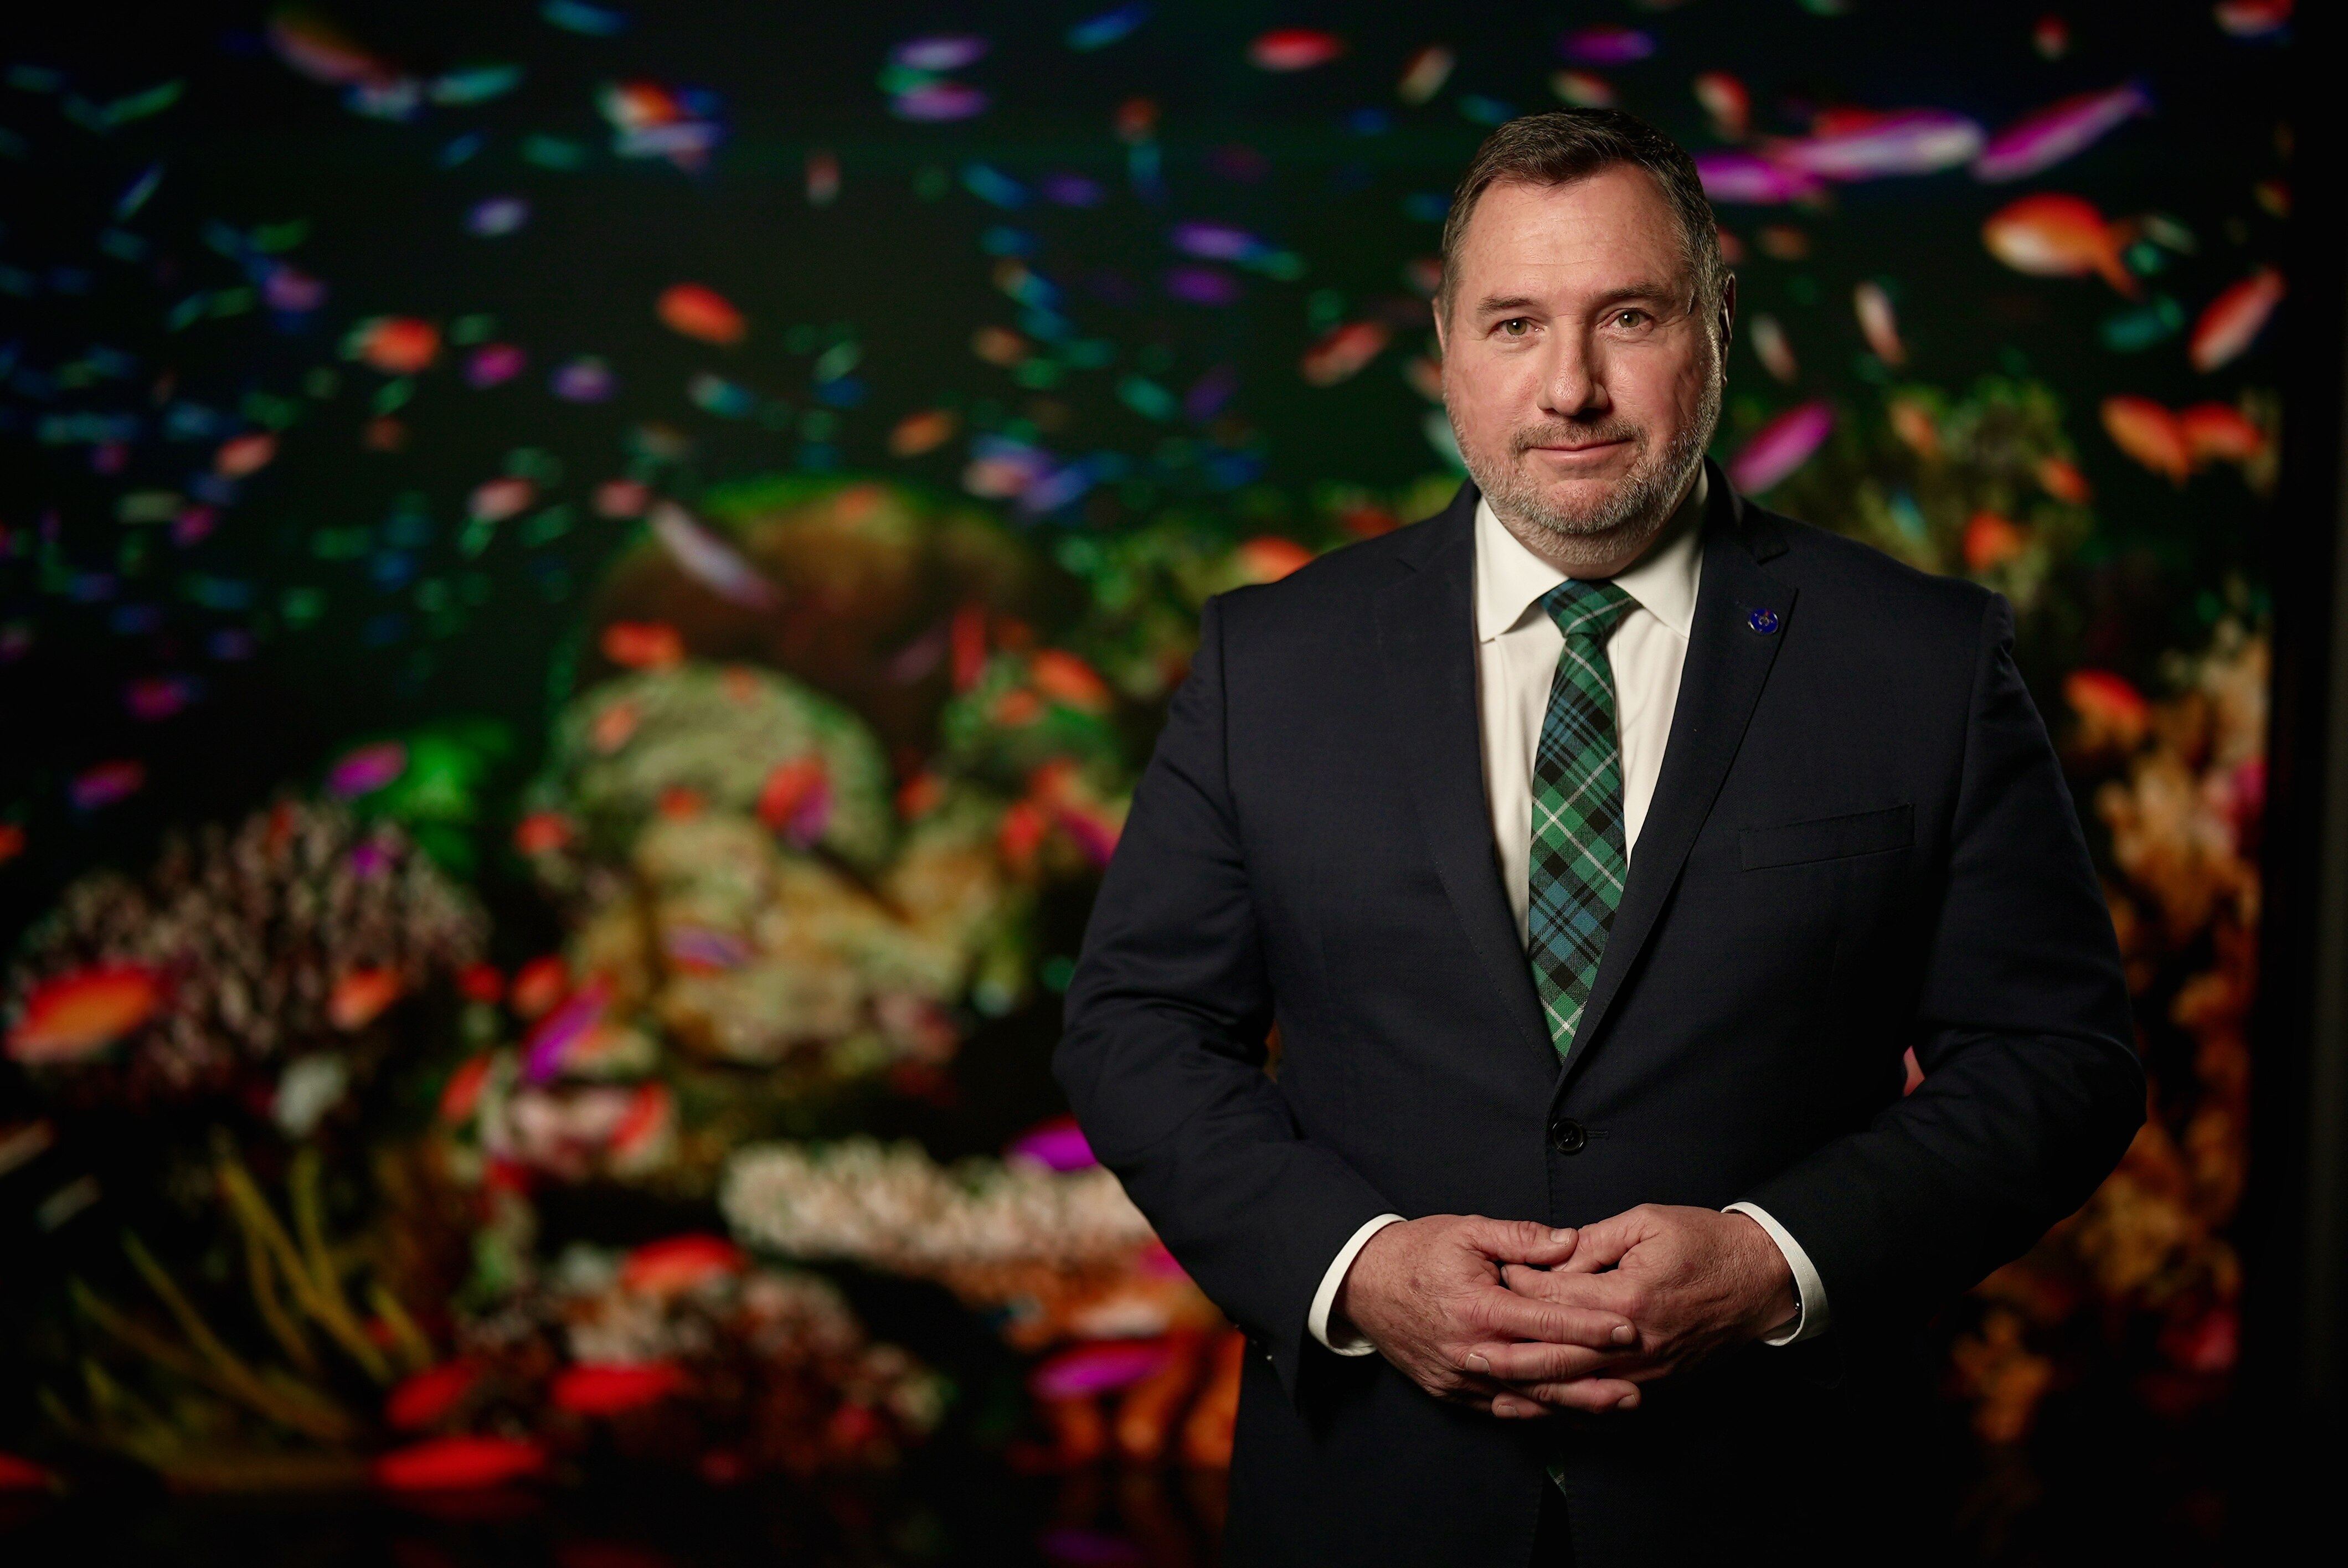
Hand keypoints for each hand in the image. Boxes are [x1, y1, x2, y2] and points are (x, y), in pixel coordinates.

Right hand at [1331, 1214, 1642, 1416]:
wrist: (1361, 1283)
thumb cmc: (1417, 1252)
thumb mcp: (1467, 1230)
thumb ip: (1521, 1237)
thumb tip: (1569, 1242)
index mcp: (1476, 1306)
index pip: (1545, 1321)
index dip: (1590, 1326)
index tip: (1628, 1327)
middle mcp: (1468, 1348)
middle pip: (1541, 1370)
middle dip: (1592, 1376)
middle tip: (1637, 1378)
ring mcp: (1458, 1376)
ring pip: (1525, 1398)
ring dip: (1573, 1404)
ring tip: (1616, 1403)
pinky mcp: (1450, 1391)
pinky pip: (1500, 1408)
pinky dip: (1537, 1412)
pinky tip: (1568, 1413)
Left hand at [1468, 1205, 1796, 1410]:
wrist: (1762, 1279)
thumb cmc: (1706, 1242)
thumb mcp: (1646, 1222)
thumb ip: (1593, 1241)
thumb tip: (1550, 1254)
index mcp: (1628, 1297)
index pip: (1558, 1297)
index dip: (1521, 1286)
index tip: (1492, 1277)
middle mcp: (1636, 1342)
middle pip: (1559, 1353)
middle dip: (1510, 1351)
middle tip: (1467, 1345)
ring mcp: (1649, 1369)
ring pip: (1578, 1386)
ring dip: (1531, 1388)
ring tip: (1488, 1384)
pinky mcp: (1659, 1382)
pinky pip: (1605, 1401)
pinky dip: (1569, 1407)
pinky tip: (1540, 1407)